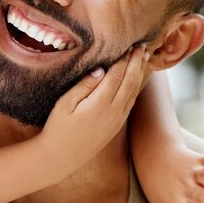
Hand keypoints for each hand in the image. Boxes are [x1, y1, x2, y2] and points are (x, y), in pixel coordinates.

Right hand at [39, 44, 150, 170]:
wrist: (62, 157)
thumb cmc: (58, 128)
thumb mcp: (65, 104)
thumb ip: (84, 85)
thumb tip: (101, 70)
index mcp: (100, 103)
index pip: (117, 75)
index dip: (124, 59)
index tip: (129, 44)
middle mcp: (113, 112)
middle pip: (130, 81)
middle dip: (137, 62)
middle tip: (143, 45)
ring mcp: (117, 120)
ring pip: (134, 91)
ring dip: (140, 73)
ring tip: (144, 57)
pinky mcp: (117, 125)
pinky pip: (131, 102)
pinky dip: (136, 86)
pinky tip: (136, 78)